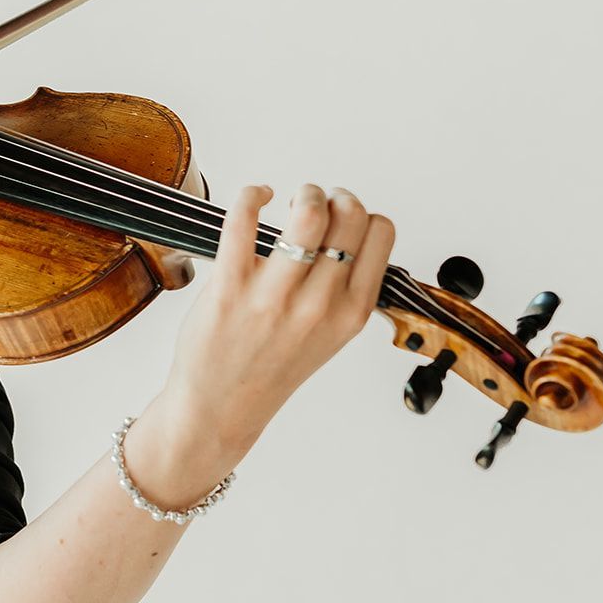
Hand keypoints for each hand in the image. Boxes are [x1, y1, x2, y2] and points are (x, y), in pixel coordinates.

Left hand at [160, 183, 396, 457]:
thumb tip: (346, 235)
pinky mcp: (230, 287)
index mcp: (351, 313)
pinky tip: (256, 198)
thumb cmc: (269, 370)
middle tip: (315, 203)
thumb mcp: (329, 337)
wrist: (222, 408)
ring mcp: (275, 296)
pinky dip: (252, 196)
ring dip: (303, 194)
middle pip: (349, 215)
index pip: (380, 234)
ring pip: (308, 214)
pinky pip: (244, 221)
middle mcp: (319, 304)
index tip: (342, 216)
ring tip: (291, 201)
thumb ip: (343, 292)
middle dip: (334, 196)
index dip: (362, 213)